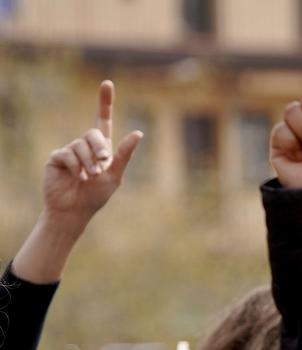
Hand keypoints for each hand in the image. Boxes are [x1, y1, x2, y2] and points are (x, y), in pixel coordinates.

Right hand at [40, 81, 142, 227]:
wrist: (73, 210)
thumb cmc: (96, 196)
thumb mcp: (115, 175)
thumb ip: (124, 154)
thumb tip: (138, 133)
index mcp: (102, 149)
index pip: (103, 120)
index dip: (105, 102)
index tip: (107, 83)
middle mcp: (86, 146)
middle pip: (93, 133)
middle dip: (100, 148)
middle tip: (102, 164)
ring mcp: (70, 150)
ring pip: (81, 144)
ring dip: (88, 162)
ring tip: (88, 177)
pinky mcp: (57, 156)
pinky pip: (68, 153)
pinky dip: (75, 166)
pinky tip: (75, 176)